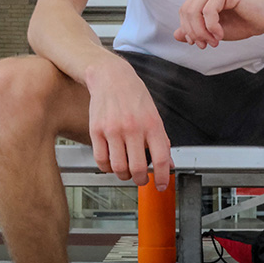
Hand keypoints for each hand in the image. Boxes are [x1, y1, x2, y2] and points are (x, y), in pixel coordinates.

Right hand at [85, 56, 171, 188]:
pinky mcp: (96, 130)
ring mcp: (113, 130)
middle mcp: (133, 127)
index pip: (160, 159)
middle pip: (137, 168)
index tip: (160, 185)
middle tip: (141, 179)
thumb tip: (168, 165)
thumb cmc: (134, 95)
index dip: (161, 177)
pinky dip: (107, 168)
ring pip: (118, 167)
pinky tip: (112, 164)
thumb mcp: (154, 115)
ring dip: (124, 176)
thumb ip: (161, 141)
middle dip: (141, 180)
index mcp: (152, 124)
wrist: (111, 77)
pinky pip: (101, 160)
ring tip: (126, 172)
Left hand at [174, 0, 263, 48]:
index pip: (183, 11)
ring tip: (215, 40)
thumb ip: (195, 31)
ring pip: (194, 11)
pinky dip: (212, 27)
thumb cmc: (244, 21)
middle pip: (186, 11)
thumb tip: (176, 35)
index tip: (199, 43)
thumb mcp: (213, 30)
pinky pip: (208, 11)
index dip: (188, 30)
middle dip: (194, 32)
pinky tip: (220, 34)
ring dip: (203, 32)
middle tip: (207, 44)